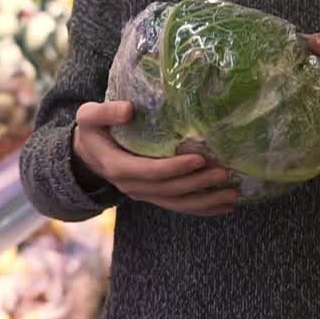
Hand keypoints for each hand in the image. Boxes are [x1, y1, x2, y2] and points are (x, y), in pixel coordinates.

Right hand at [72, 101, 239, 215]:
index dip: (176, 168)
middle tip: (224, 173)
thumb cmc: (93, 130)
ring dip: (206, 201)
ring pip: (177, 203)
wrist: (87, 154)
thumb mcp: (90, 117)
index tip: (199, 159)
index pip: (151, 171)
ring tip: (232, 194)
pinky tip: (225, 206)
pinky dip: (202, 209)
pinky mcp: (153, 196)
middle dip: (198, 183)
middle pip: (170, 190)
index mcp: (118, 167)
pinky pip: (179, 206)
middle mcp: (132, 186)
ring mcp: (143, 194)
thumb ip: (106, 112)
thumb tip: (129, 109)